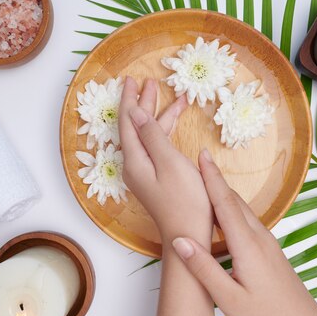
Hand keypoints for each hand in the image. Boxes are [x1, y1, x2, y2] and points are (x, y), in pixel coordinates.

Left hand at [118, 77, 213, 245]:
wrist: (189, 235)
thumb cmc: (185, 200)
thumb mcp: (169, 163)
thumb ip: (152, 136)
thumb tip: (134, 114)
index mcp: (134, 161)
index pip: (127, 123)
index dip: (130, 100)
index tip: (132, 80)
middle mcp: (135, 166)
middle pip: (136, 128)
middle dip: (144, 104)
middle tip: (149, 82)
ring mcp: (145, 173)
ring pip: (149, 137)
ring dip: (159, 117)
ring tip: (173, 97)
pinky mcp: (157, 178)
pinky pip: (157, 148)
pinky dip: (165, 133)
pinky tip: (175, 123)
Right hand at [171, 150, 316, 315]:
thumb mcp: (229, 298)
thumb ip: (204, 269)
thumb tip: (180, 241)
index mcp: (248, 246)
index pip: (225, 203)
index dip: (211, 178)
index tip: (202, 155)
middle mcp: (259, 237)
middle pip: (233, 200)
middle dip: (215, 179)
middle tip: (198, 161)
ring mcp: (267, 242)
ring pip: (242, 209)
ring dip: (223, 192)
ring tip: (206, 181)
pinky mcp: (269, 249)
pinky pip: (247, 220)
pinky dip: (231, 208)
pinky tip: (223, 214)